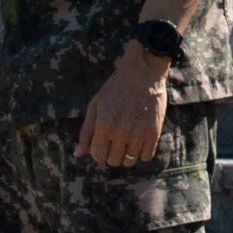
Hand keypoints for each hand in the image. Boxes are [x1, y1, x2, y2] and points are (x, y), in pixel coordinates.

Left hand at [78, 53, 169, 168]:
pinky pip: (146, 156)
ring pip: (129, 161)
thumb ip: (86, 131)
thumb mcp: (95, 106)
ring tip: (127, 139)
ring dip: (127, 153)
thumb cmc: (116, 88)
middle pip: (113, 160)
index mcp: (103, 124)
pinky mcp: (154, 132)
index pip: (97, 155)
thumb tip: (77, 154)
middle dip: (112, 153)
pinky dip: (142, 152)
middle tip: (116, 139)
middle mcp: (121, 131)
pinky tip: (139, 139)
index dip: (98, 150)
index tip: (103, 141)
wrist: (143, 71)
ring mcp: (138, 132)